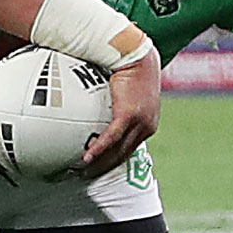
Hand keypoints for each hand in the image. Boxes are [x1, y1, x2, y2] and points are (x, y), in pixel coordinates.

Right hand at [80, 48, 160, 178]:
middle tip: (88, 175)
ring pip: (118, 151)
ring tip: (84, 172)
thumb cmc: (131, 68)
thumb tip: (102, 103)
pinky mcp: (128, 115)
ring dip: (101, 163)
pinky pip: (111, 138)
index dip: (115, 160)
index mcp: (147, 123)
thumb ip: (118, 101)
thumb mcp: (128, 89)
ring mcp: (139, 122)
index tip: (100, 167)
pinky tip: (86, 157)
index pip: (131, 148)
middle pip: (124, 154)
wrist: (137, 56)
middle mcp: (146, 126)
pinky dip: (98, 149)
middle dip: (106, 167)